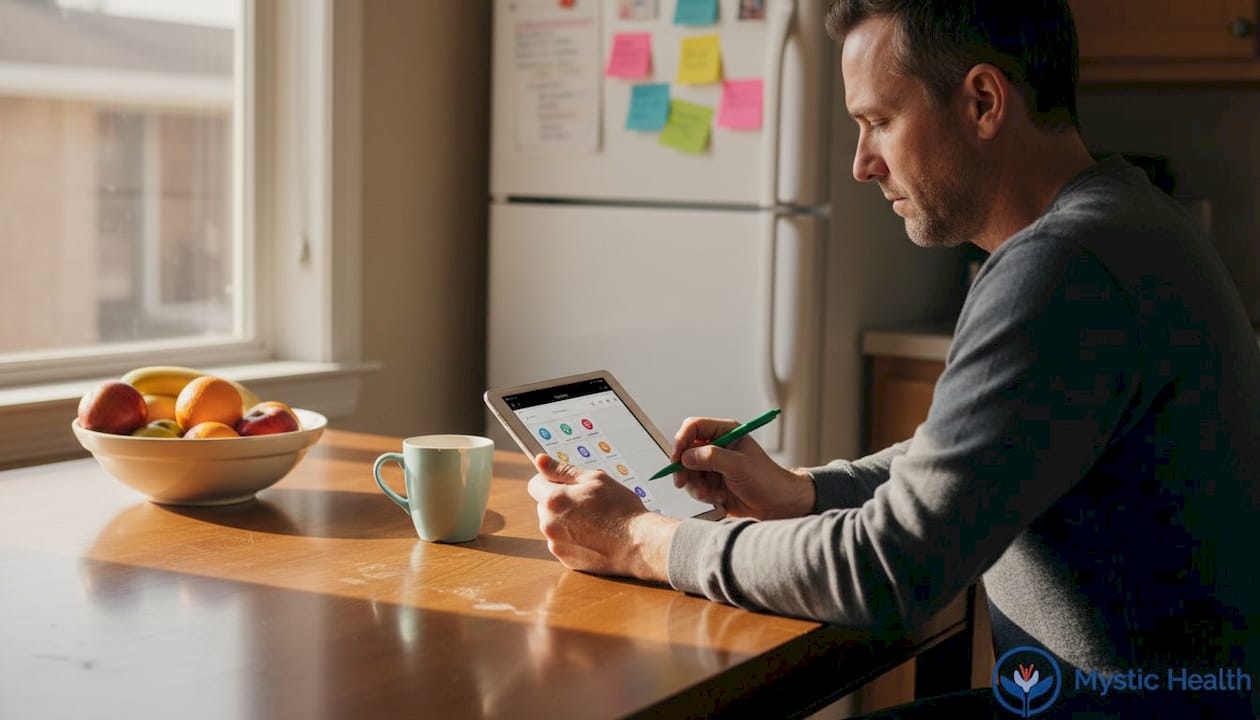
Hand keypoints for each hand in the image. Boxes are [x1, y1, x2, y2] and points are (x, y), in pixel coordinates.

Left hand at [527, 454, 678, 581]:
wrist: (638, 544)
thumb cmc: (621, 510)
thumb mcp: (595, 479)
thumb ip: (563, 470)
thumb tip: (540, 460)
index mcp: (553, 500)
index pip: (535, 483)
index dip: (551, 480)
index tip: (568, 484)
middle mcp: (549, 524)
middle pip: (544, 505)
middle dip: (560, 502)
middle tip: (589, 503)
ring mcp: (556, 545)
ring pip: (554, 525)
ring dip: (566, 521)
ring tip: (595, 521)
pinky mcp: (566, 560)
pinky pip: (563, 543)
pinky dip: (574, 539)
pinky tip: (594, 536)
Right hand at [670, 417, 814, 519]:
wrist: (777, 505)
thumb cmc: (767, 480)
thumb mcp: (739, 465)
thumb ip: (711, 457)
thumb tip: (686, 456)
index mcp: (726, 432)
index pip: (694, 427)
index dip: (681, 440)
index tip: (677, 458)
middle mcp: (717, 447)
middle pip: (685, 451)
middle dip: (684, 469)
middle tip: (682, 482)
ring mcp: (714, 466)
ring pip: (688, 472)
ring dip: (696, 486)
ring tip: (711, 495)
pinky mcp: (712, 484)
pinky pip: (695, 487)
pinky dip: (703, 495)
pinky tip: (720, 500)